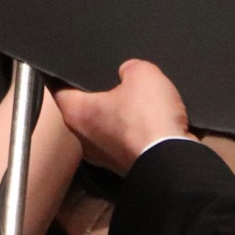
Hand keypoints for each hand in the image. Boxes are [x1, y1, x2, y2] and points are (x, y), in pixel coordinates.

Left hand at [55, 60, 190, 175]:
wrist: (175, 161)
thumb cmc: (149, 121)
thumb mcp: (141, 72)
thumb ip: (129, 67)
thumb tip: (130, 73)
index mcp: (77, 114)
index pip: (58, 90)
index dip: (61, 76)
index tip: (62, 71)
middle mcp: (85, 139)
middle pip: (86, 110)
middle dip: (100, 96)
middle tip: (114, 81)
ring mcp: (105, 157)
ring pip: (108, 129)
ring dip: (122, 117)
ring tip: (141, 103)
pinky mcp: (126, 167)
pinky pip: (127, 143)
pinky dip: (137, 134)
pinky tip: (153, 123)